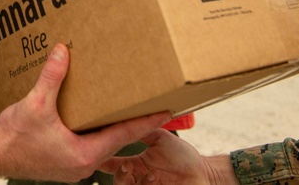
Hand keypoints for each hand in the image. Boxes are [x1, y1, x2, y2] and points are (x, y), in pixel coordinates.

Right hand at [0, 44, 170, 181]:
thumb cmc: (14, 137)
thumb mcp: (36, 104)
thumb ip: (52, 77)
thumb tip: (62, 51)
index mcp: (85, 153)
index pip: (125, 134)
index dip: (147, 121)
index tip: (167, 111)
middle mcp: (83, 164)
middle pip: (116, 140)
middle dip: (130, 122)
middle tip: (148, 104)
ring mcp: (73, 166)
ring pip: (101, 144)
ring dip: (109, 127)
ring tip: (120, 108)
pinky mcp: (62, 163)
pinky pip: (85, 146)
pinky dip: (92, 132)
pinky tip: (89, 118)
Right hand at [109, 130, 237, 183]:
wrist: (204, 173)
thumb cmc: (184, 156)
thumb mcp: (160, 138)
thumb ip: (142, 131)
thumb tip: (123, 120)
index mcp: (136, 164)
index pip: (112, 163)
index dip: (102, 160)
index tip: (94, 154)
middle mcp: (138, 178)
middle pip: (117, 180)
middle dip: (117, 175)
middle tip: (127, 167)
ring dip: (132, 183)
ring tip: (149, 175)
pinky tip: (152, 179)